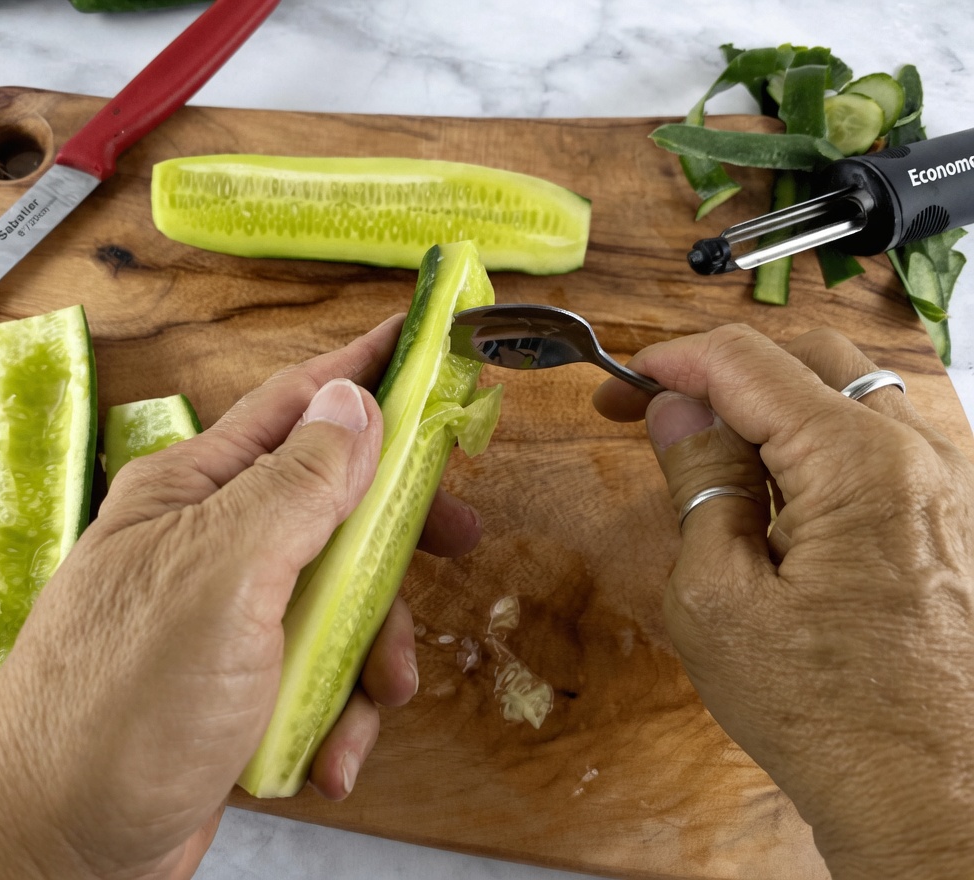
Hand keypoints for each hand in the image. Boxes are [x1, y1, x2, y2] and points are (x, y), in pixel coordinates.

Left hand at [0, 315, 480, 879]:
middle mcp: (211, 546)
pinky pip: (318, 677)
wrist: (55, 845)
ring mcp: (225, 620)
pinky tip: (326, 755)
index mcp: (195, 493)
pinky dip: (337, 715)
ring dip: (372, 653)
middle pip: (333, 508)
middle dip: (395, 537)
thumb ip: (296, 486)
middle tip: (456, 540)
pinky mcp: (237, 689)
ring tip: (374, 701)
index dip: (365, 372)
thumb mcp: (223, 576)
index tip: (426, 343)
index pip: (296, 405)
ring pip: (338, 602)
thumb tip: (353, 401)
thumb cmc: (119, 702)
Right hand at [594, 325, 973, 878]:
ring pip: (847, 392)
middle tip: (654, 415)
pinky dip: (815, 439)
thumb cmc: (821, 712)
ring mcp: (948, 482)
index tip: (619, 385)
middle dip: (720, 373)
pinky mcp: (952, 515)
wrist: (927, 795)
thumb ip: (699, 483)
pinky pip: (878, 438)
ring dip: (770, 404)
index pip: (748, 363)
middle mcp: (920, 452)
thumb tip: (677, 410)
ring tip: (712, 458)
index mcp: (859, 461)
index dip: (671, 362)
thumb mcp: (719, 597)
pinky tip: (777, 490)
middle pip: (804, 359)